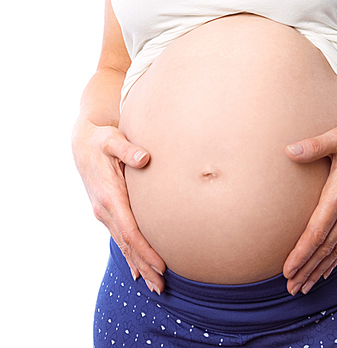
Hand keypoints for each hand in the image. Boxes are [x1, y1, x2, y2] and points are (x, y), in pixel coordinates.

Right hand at [72, 119, 165, 293]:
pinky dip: (130, 254)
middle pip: (127, 244)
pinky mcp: (107, 211)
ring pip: (123, 244)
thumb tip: (144, 158)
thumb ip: (128, 149)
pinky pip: (120, 238)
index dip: (146, 249)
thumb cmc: (102, 138)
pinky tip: (138, 270)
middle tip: (162, 287)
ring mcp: (104, 212)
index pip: (130, 231)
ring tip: (155, 285)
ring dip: (139, 265)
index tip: (161, 265)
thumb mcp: (113, 139)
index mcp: (109, 196)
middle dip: (145, 266)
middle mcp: (104, 209)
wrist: (83, 142)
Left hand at [282, 117, 336, 295]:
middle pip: (326, 247)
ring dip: (321, 268)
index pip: (318, 231)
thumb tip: (288, 150)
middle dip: (307, 269)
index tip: (287, 270)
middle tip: (291, 288)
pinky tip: (328, 268)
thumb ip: (314, 146)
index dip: (302, 253)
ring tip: (305, 286)